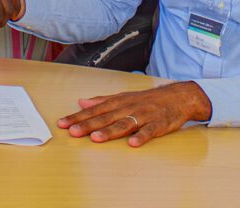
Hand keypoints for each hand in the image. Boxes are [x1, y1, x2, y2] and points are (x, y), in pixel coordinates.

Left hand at [57, 82, 212, 146]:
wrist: (177, 96)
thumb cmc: (147, 99)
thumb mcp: (123, 97)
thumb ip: (102, 100)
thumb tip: (81, 101)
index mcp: (118, 102)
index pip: (94, 110)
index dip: (78, 117)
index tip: (63, 124)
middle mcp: (128, 107)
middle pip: (105, 117)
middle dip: (88, 125)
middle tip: (72, 131)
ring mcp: (143, 115)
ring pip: (124, 124)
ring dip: (110, 131)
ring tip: (96, 138)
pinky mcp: (158, 124)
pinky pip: (149, 131)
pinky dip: (141, 137)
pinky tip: (133, 144)